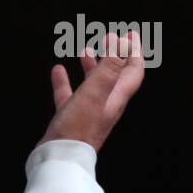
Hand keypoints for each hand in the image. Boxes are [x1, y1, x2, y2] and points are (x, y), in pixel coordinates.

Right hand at [40, 30, 145, 151]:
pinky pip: (69, 95)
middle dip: (115, 55)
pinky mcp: (70, 118)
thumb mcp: (95, 92)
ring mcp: (88, 111)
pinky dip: (65, 81)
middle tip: (111, 38)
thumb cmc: (78, 127)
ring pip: (93, 83)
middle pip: (115, 75)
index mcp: (116, 97)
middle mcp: (105, 103)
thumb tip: (119, 42)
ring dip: (92, 65)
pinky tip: (58, 71)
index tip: (130, 35)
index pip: (132, 71)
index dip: (134, 52)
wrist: (59, 157)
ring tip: (85, 49)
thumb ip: (109, 67)